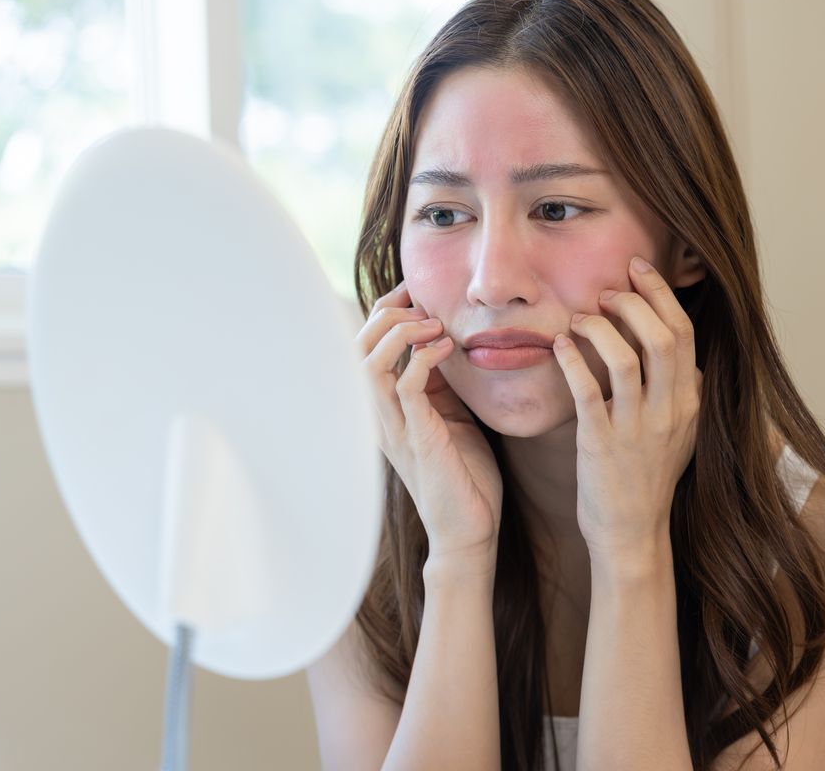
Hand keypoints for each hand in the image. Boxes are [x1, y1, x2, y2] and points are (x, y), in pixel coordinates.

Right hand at [357, 281, 502, 565]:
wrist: (469, 532)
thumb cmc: (464, 477)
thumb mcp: (451, 418)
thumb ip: (441, 385)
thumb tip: (446, 344)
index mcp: (384, 410)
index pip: (365, 348)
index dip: (384, 313)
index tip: (414, 292)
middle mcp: (379, 416)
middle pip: (355, 348)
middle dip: (385, 314)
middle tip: (421, 302)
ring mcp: (394, 428)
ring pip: (368, 364)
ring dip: (399, 334)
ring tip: (432, 323)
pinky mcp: (417, 438)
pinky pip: (404, 387)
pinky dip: (421, 359)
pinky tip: (444, 348)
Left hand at [551, 255, 702, 560]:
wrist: (631, 531)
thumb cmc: (649, 477)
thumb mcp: (682, 432)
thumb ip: (683, 391)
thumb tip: (680, 351)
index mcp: (689, 402)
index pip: (684, 333)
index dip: (660, 294)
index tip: (638, 270)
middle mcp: (669, 411)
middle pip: (662, 337)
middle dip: (634, 302)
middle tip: (608, 291)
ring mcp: (636, 428)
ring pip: (626, 359)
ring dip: (601, 328)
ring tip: (581, 318)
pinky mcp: (602, 443)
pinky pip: (588, 390)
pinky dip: (573, 360)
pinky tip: (560, 344)